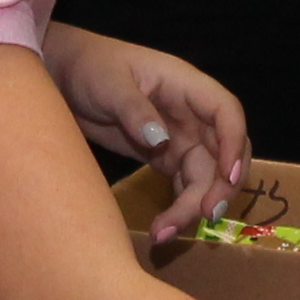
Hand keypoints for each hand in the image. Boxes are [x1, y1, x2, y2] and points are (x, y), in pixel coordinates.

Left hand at [49, 26, 247, 234]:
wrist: (65, 76)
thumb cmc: (90, 67)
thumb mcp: (109, 84)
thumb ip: (134, 110)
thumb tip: (160, 140)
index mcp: (186, 86)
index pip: (226, 112)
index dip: (234, 143)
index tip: (229, 175)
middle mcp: (192, 115)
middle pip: (223, 152)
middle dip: (221, 185)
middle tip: (205, 216)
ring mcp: (180, 138)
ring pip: (204, 176)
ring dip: (194, 206)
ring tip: (165, 232)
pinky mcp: (164, 157)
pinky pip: (184, 186)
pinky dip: (179, 208)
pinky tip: (162, 229)